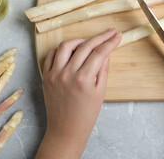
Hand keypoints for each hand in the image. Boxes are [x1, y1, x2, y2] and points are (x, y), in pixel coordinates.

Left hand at [36, 29, 121, 158]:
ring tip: (90, 42)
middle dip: (100, 37)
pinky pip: (51, 55)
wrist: (66, 129)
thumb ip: (103, 69)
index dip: (110, 42)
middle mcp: (67, 73)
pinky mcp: (46, 77)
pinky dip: (61, 49)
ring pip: (66, 46)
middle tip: (110, 33)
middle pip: (85, 46)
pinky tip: (71, 50)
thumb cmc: (86, 114)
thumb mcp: (100, 91)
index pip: (100, 52)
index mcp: (84, 79)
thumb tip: (107, 51)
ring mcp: (54, 74)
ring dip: (80, 40)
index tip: (118, 36)